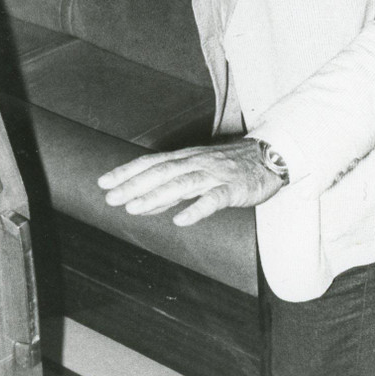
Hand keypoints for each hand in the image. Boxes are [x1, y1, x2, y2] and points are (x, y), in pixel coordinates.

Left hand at [97, 140, 284, 225]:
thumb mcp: (198, 172)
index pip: (152, 163)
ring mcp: (215, 175)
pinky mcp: (234, 188)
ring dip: (157, 196)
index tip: (103, 182)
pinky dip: (197, 208)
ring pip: (182, 184)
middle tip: (111, 197)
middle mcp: (197, 163)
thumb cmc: (231, 166)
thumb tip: (141, 202)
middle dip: (135, 185)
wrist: (271, 156)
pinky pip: (214, 199)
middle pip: (162, 172)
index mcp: (187, 158)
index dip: (128, 172)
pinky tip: (182, 220)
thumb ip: (171, 188)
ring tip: (135, 208)